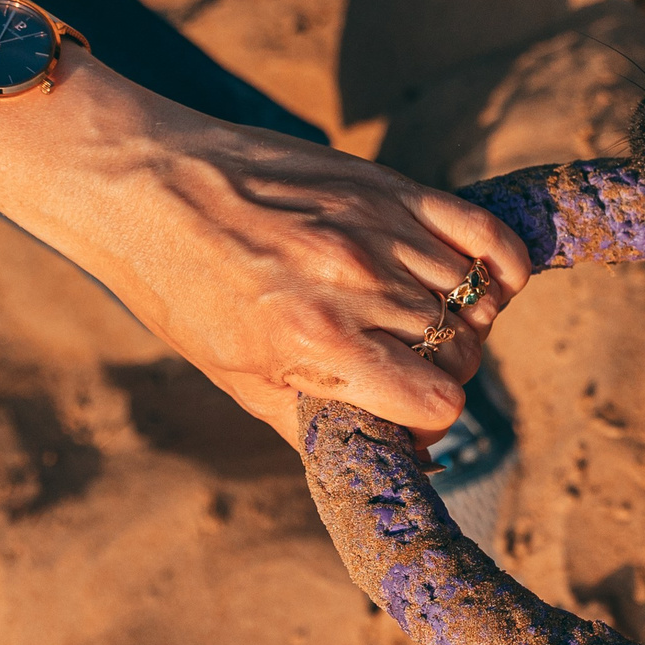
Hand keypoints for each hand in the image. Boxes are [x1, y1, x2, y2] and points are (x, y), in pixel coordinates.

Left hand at [5, 69, 531, 444]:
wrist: (142, 182)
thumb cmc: (181, 289)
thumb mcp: (236, 375)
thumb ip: (315, 422)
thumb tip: (394, 462)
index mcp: (316, 340)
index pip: (438, 401)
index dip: (428, 420)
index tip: (403, 416)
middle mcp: (358, 284)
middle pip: (462, 354)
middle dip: (441, 374)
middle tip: (403, 370)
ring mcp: (380, 230)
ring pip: (477, 301)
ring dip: (464, 325)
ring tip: (425, 326)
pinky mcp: (390, 187)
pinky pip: (487, 238)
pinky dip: (502, 269)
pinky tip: (482, 285)